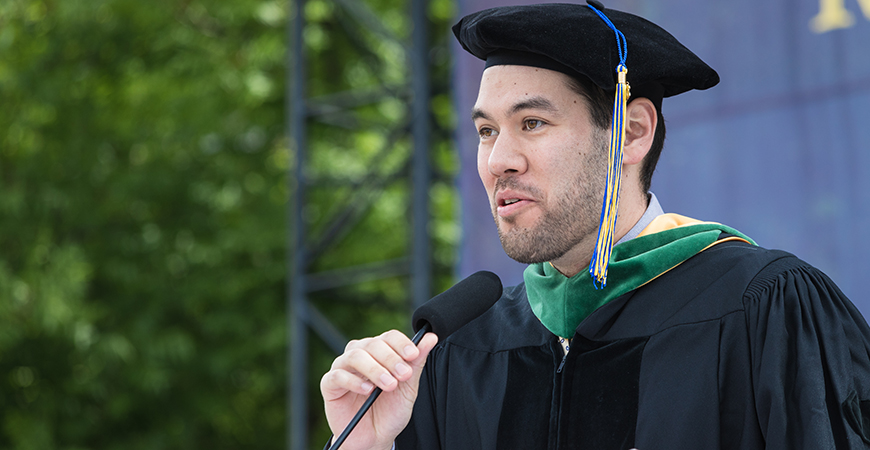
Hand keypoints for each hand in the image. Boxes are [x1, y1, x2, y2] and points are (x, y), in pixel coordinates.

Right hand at [321, 329, 437, 449]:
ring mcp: (343, 367)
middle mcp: (360, 355)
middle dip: (391, 358)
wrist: (375, 438)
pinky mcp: (329, 384)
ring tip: (388, 385)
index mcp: (380, 352)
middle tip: (402, 375)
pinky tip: (367, 390)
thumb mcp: (408, 387)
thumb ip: (416, 362)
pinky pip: (338, 375)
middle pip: (373, 344)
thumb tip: (430, 337)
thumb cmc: (390, 411)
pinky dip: (354, 381)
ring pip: (355, 355)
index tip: (413, 355)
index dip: (401, 343)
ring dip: (375, 369)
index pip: (389, 337)